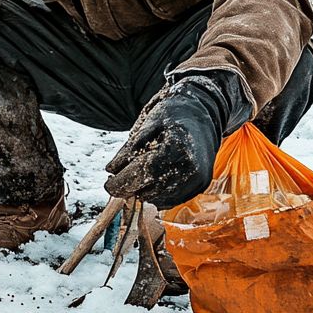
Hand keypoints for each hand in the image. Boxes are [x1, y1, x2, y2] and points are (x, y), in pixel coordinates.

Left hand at [105, 72, 250, 208]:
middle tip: (118, 180)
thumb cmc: (174, 114)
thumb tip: (112, 170)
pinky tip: (153, 179)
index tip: (108, 183)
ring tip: (139, 174)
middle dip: (130, 187)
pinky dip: (158, 193)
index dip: (121, 182)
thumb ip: (130, 148)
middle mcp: (191, 168)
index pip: (142, 174)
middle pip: (150, 191)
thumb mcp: (148, 123)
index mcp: (176, 149)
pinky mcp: (200, 185)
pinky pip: (172, 199)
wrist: (204, 113)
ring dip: (144, 191)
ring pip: (159, 199)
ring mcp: (198, 179)